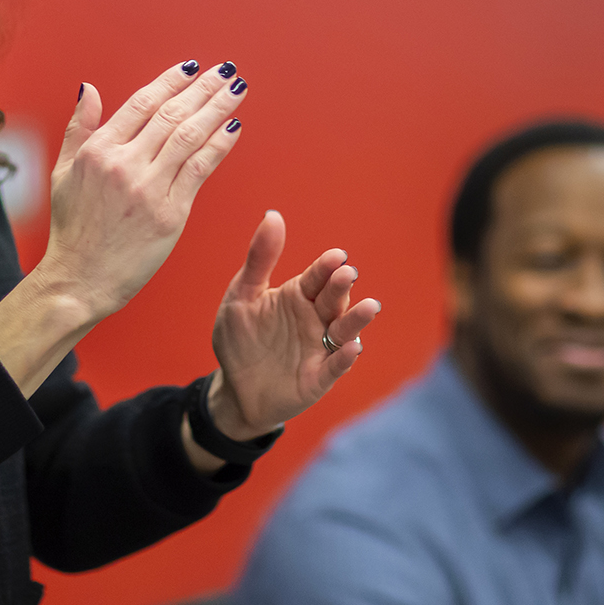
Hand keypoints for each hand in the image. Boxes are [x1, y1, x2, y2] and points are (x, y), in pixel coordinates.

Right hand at [34, 60, 246, 320]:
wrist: (80, 279)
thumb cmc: (72, 229)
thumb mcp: (62, 172)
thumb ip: (79, 128)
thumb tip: (91, 89)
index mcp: (98, 151)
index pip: (142, 104)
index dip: (170, 82)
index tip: (190, 68)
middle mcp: (124, 165)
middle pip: (171, 115)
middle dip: (203, 88)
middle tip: (225, 71)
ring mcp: (149, 189)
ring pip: (190, 137)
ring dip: (218, 109)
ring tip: (236, 89)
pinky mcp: (170, 213)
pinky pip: (200, 169)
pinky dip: (219, 144)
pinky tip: (233, 127)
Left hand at [208, 210, 382, 437]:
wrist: (235, 389)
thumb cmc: (241, 339)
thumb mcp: (242, 296)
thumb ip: (259, 259)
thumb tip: (273, 215)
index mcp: (298, 295)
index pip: (317, 277)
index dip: (326, 267)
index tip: (336, 256)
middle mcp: (315, 319)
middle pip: (333, 300)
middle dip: (341, 288)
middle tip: (347, 274)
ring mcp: (320, 348)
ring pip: (343, 331)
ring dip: (356, 319)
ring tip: (369, 307)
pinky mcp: (319, 378)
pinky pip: (335, 366)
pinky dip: (345, 358)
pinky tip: (352, 348)